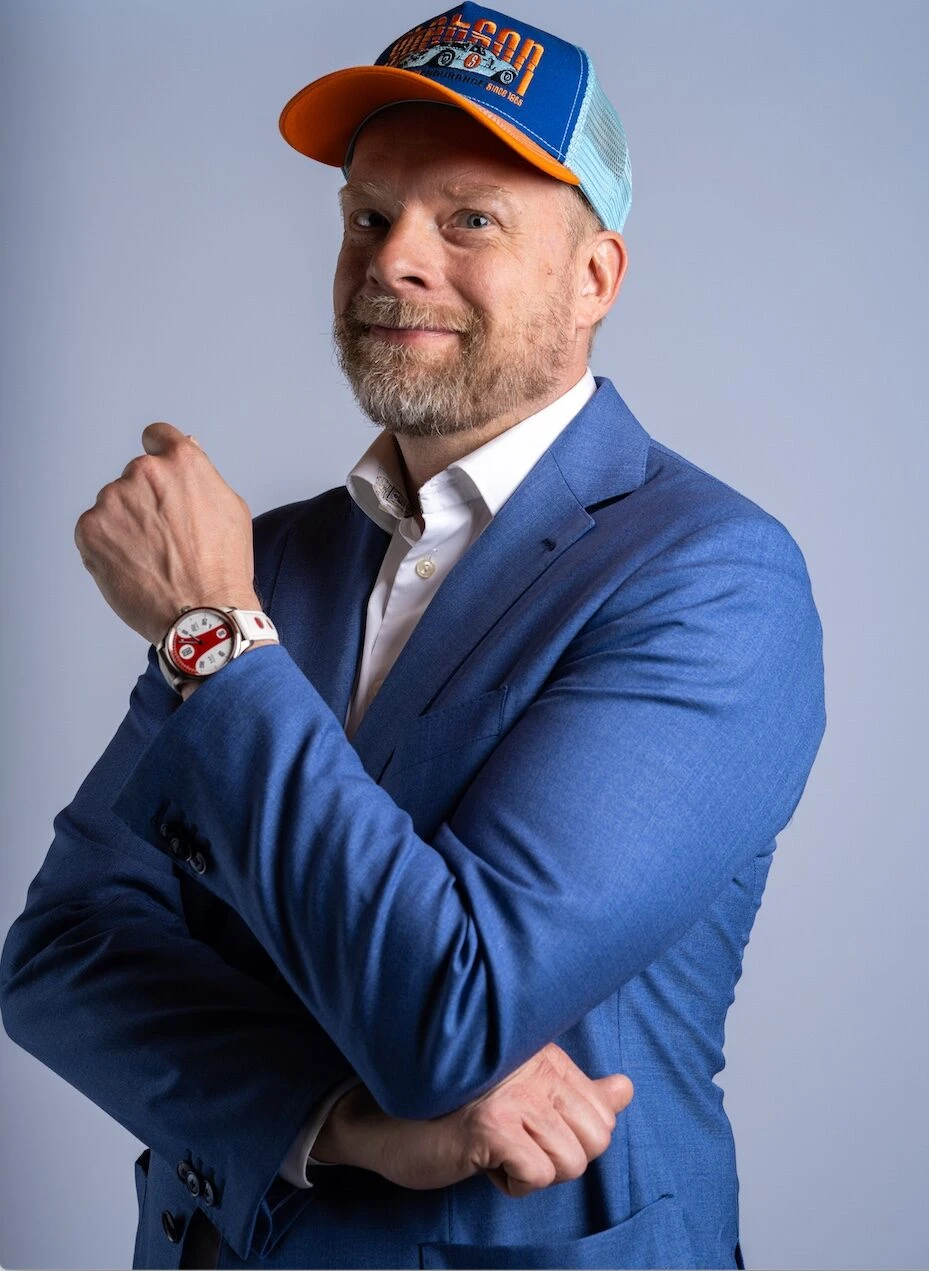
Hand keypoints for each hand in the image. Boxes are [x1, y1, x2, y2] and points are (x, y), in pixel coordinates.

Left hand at [74, 423, 259, 645]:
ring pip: (114, 506)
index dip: (160, 455)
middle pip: (135, 478)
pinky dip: (109, 548)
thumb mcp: (231, 510)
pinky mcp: (90, 529)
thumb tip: (186, 447)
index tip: (160, 477)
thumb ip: (202, 475)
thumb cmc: (223, 568)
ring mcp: (112, 500)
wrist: (202, 614)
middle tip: (167, 539)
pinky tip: (135, 568)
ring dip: (126, 525)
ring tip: (153, 559)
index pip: (157, 437)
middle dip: (146, 501)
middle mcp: (143, 472)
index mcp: (181, 462)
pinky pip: (95, 531)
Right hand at [313, 1043, 632, 1196]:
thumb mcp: (524, 1099)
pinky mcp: (489, 1123)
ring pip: (570, 1162)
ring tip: (495, 1149)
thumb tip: (624, 1090)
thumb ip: (576, 1095)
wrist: (386, 1119)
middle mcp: (535, 1067)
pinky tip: (483, 1161)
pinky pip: (537, 1174)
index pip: (604, 1117)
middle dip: (559, 1160)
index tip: (531, 1133)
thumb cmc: (456, 1111)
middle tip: (515, 1145)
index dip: (574, 1143)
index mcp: (547, 1057)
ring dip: (532, 1172)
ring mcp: (513, 1094)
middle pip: (595, 1141)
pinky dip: (513, 1183)